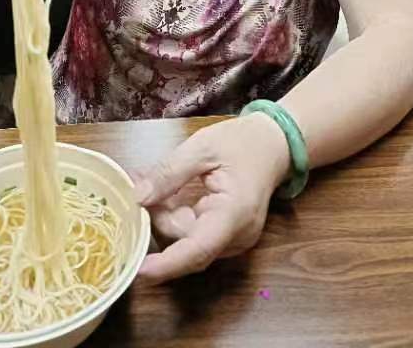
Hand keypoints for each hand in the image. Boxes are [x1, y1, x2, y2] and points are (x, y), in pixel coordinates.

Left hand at [134, 114, 290, 283]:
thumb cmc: (242, 142)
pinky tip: (165, 191)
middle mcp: (237, 236)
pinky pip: (192, 233)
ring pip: (185, 239)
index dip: (167, 263)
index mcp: (235, 213)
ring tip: (150, 180)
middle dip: (158, 216)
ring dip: (164, 213)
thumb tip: (138, 198)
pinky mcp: (226, 236)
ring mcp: (233, 240)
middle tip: (138, 182)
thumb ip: (169, 172)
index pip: (198, 248)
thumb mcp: (202, 147)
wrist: (274, 145)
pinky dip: (175, 214)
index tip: (140, 269)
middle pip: (185, 242)